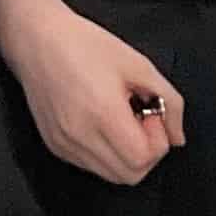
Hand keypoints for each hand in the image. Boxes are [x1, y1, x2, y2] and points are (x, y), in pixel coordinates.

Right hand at [0, 0, 186, 186]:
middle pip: (130, 176)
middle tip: (140, 119)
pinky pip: (91, 166)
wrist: (37, 40)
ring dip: (127, 155)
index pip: (143, 159)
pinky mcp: (54, 147)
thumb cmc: (87, 45)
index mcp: (103, 114)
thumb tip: (178, 138)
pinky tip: (103, 124)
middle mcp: (80, 137)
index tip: (150, 113)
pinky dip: (107, 154)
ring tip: (121, 120)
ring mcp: (64, 146)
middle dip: (147, 152)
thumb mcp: (140, 65)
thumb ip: (170, 102)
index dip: (158, 140)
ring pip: (111, 176)